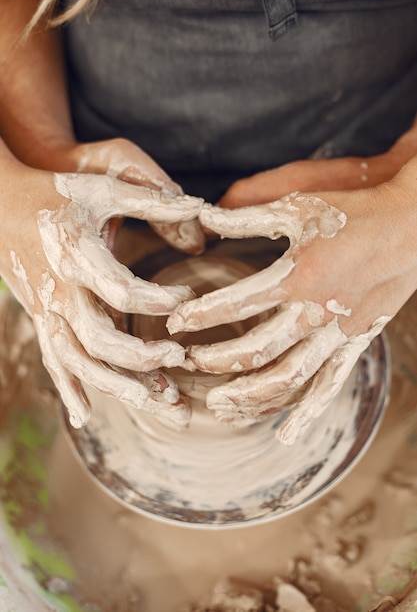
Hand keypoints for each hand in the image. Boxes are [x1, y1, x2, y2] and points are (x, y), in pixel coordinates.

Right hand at [0, 155, 202, 428]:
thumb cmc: (56, 193)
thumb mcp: (101, 188)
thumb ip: (150, 199)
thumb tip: (201, 206)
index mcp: (77, 254)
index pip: (121, 290)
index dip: (159, 300)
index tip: (186, 299)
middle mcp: (60, 290)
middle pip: (99, 340)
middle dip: (141, 357)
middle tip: (179, 357)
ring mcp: (47, 310)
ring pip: (79, 362)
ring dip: (118, 388)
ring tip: (161, 405)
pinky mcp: (41, 320)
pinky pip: (54, 362)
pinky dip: (69, 390)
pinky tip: (85, 417)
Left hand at [167, 159, 416, 443]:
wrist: (412, 225)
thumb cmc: (353, 210)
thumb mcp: (298, 205)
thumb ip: (248, 216)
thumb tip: (204, 220)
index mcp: (297, 276)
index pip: (234, 305)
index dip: (198, 315)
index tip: (174, 322)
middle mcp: (315, 312)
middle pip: (254, 350)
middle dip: (214, 360)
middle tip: (187, 361)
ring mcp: (338, 334)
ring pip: (287, 379)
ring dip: (248, 396)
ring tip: (217, 404)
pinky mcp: (357, 344)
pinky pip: (329, 386)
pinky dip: (306, 414)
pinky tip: (285, 436)